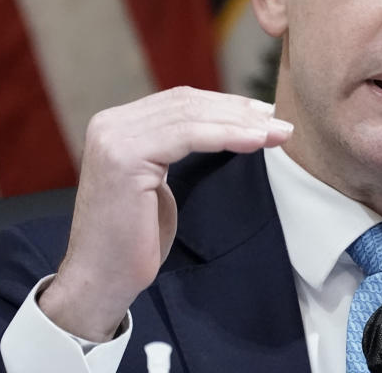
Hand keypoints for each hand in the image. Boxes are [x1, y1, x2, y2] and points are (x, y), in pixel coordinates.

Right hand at [38, 87, 292, 340]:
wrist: (101, 281)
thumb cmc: (134, 240)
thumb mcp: (157, 182)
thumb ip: (173, 147)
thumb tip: (222, 124)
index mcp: (117, 124)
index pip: (181, 101)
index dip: (227, 104)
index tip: (266, 114)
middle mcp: (110, 124)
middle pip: (188, 104)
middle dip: (240, 111)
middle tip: (281, 122)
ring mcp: (114, 138)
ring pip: (191, 117)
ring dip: (241, 123)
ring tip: (278, 133)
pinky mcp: (124, 157)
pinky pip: (187, 137)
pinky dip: (226, 136)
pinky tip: (256, 142)